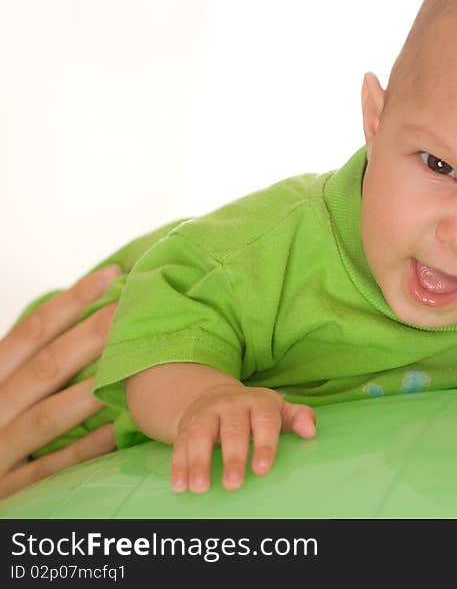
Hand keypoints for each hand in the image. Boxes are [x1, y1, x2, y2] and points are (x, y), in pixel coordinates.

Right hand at [0, 265, 121, 498]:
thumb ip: (19, 366)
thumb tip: (64, 323)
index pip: (30, 334)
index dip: (71, 303)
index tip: (113, 275)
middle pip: (45, 368)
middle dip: (92, 336)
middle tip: (134, 311)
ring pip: (46, 417)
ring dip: (88, 392)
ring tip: (130, 366)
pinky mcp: (6, 490)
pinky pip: (47, 468)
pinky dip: (79, 451)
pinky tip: (113, 433)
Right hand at [171, 383, 316, 492]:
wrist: (213, 395)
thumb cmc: (255, 411)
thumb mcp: (278, 410)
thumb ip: (298, 418)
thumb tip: (311, 431)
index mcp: (259, 402)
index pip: (264, 422)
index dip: (264, 444)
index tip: (262, 469)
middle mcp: (231, 406)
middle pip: (232, 431)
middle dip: (232, 458)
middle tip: (233, 484)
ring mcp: (207, 416)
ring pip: (201, 436)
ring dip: (199, 462)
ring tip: (201, 487)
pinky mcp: (186, 428)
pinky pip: (180, 445)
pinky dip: (178, 466)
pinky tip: (180, 486)